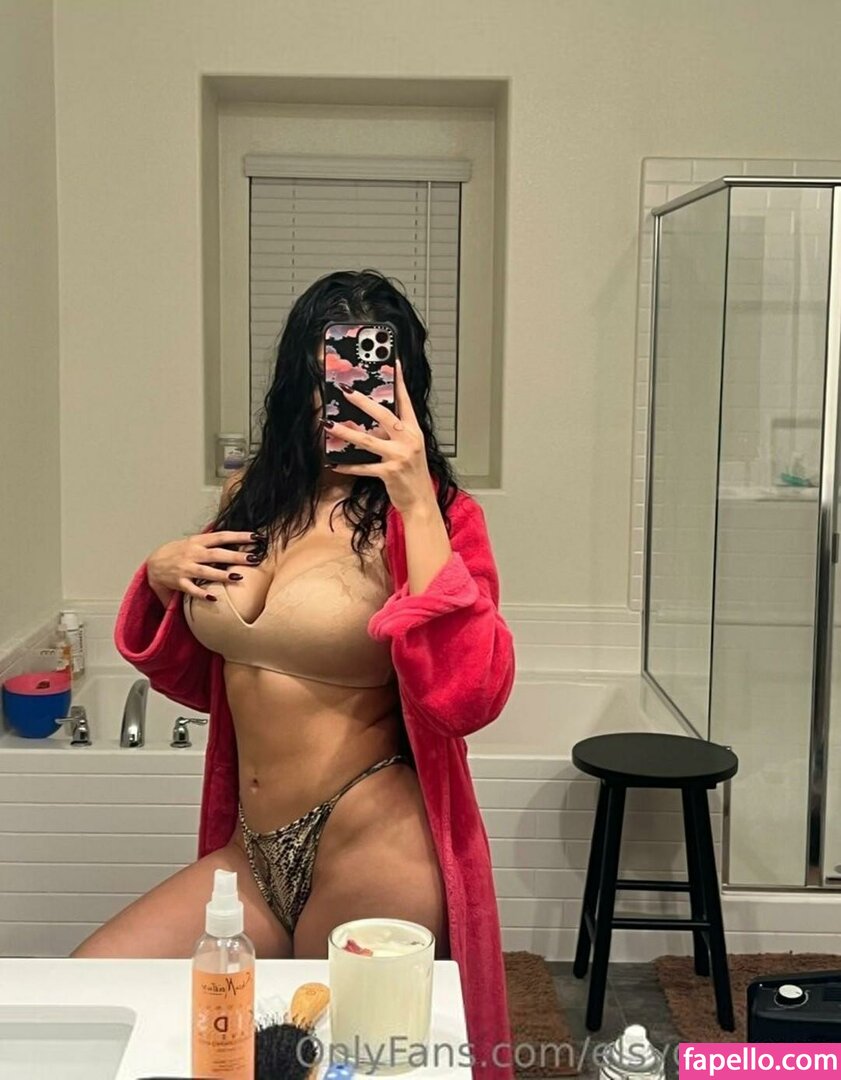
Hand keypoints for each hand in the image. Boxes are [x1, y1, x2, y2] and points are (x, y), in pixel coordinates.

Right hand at [146, 530, 263, 600]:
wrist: (153, 564)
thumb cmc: (178, 552)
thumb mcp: (194, 542)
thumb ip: (212, 541)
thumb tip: (236, 538)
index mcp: (198, 542)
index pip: (222, 536)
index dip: (239, 536)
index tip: (256, 536)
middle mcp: (193, 553)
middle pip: (217, 554)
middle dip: (236, 556)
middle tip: (254, 558)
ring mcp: (185, 568)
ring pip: (206, 571)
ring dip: (222, 575)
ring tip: (239, 577)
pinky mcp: (179, 582)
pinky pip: (192, 589)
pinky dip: (202, 594)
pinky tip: (214, 598)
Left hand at [324, 359, 435, 514]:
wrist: (421, 502)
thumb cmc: (413, 476)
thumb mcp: (408, 450)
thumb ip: (393, 436)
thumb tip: (369, 426)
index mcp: (413, 431)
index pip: (406, 401)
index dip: (399, 382)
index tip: (393, 364)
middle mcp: (408, 440)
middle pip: (383, 415)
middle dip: (363, 402)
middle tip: (346, 391)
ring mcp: (399, 456)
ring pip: (368, 440)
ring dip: (346, 433)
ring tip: (330, 425)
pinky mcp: (389, 472)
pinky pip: (363, 467)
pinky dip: (348, 466)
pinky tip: (335, 463)